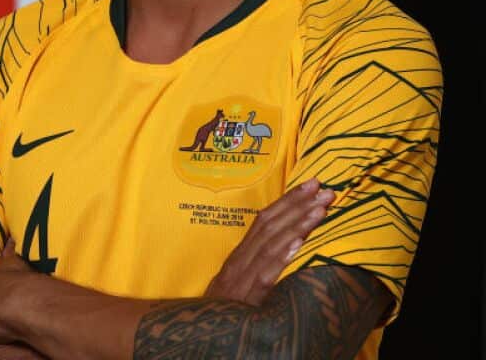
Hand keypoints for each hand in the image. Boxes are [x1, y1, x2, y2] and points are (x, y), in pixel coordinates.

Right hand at [206, 178, 334, 304]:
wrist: (195, 333)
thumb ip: (255, 269)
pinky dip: (282, 256)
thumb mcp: (237, 287)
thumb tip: (283, 252)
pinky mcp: (247, 297)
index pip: (264, 222)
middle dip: (297, 204)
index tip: (309, 186)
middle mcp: (240, 261)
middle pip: (269, 226)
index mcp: (240, 257)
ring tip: (320, 208)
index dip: (287, 202)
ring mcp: (242, 278)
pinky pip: (266, 274)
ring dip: (297, 224)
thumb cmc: (223, 313)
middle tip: (324, 188)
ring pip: (271, 244)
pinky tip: (299, 244)